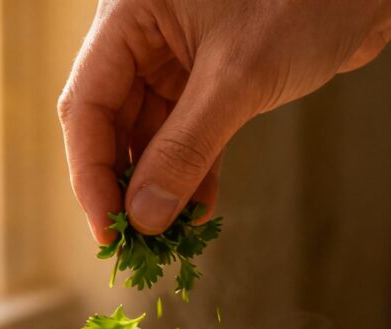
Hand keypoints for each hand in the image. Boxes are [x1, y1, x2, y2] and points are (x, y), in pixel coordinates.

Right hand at [58, 0, 390, 240]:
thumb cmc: (304, 3)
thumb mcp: (237, 79)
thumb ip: (186, 150)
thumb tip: (145, 219)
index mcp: (128, 13)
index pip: (87, 105)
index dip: (91, 175)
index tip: (108, 232)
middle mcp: (142, 34)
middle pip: (110, 126)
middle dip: (125, 187)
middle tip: (137, 243)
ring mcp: (172, 58)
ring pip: (147, 138)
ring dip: (158, 188)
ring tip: (169, 236)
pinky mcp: (205, 79)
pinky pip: (182, 137)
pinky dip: (189, 174)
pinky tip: (196, 211)